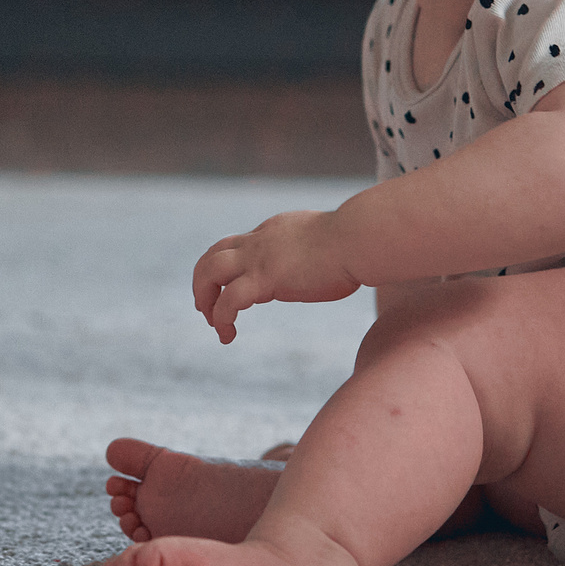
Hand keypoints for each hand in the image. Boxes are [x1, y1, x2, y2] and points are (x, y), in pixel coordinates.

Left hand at [191, 209, 360, 342]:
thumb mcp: (328, 245)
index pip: (238, 245)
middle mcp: (260, 240)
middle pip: (213, 254)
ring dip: (204, 298)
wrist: (361, 239)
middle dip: (203, 282)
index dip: (226, 269)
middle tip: (206, 307)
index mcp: (274, 231)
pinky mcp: (265, 278)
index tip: (229, 291)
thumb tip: (323, 267)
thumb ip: (314, 255)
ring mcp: (260, 258)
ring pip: (210, 271)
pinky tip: (228, 335)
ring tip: (213, 323)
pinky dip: (221, 317)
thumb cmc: (359, 245)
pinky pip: (229, 300)